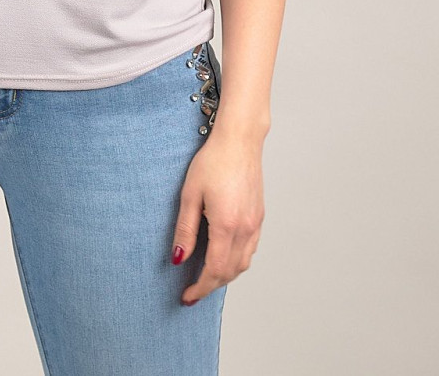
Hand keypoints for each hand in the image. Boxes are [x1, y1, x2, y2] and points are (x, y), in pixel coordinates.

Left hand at [170, 129, 264, 304]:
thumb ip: (185, 229)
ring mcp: (255, 224)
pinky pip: (250, 250)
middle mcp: (245, 229)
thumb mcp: (190, 194)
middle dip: (210, 285)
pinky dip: (237, 261)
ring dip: (225, 275)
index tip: (187, 296)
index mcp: (226, 225)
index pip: (214, 270)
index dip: (200, 287)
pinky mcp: (259, 217)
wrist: (239, 141)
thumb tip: (178, 259)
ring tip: (205, 277)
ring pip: (243, 264)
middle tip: (192, 290)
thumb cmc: (213, 161)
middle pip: (229, 272)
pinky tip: (224, 256)